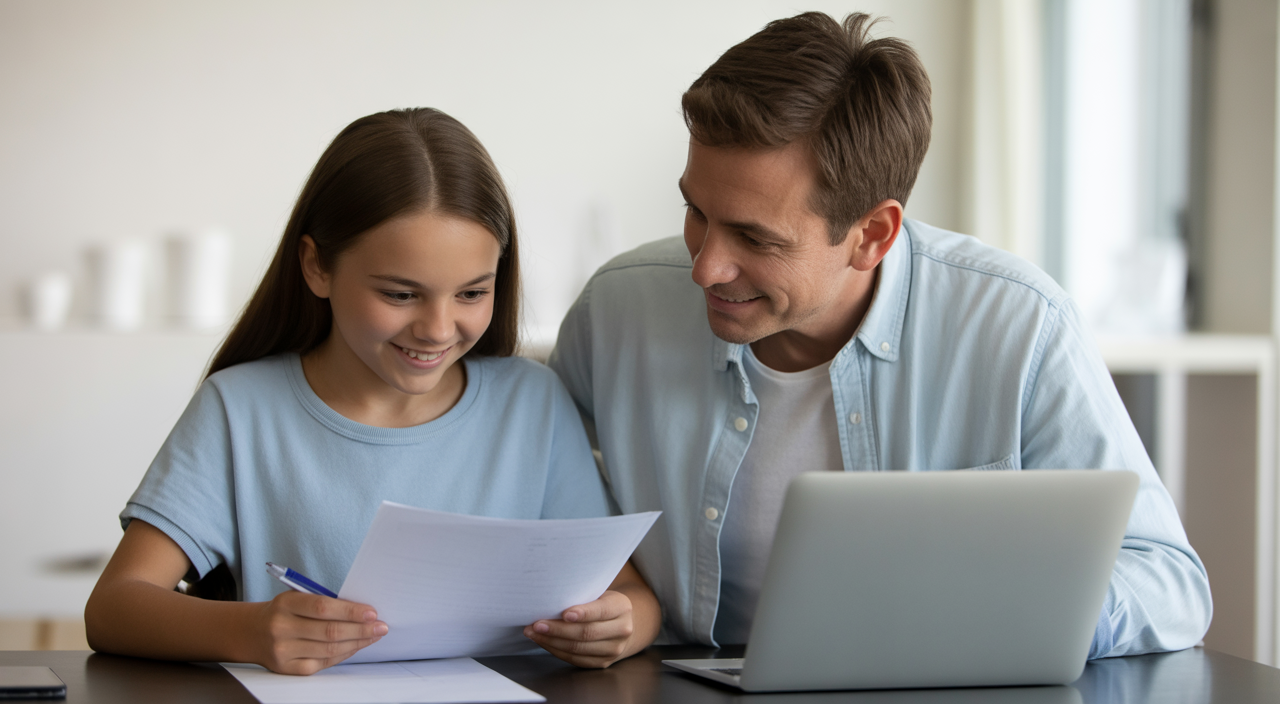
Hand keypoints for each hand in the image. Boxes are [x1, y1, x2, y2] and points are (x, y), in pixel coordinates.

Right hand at [250, 591, 387, 673]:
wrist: (251, 632)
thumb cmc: (283, 611)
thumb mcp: (296, 597)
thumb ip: (324, 603)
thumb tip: (362, 611)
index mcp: (285, 604)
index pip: (323, 607)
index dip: (350, 611)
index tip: (372, 612)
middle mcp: (281, 628)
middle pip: (329, 631)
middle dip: (361, 629)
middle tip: (381, 626)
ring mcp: (283, 651)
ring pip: (329, 649)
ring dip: (357, 642)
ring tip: (373, 636)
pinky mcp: (287, 668)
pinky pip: (322, 662)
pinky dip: (343, 654)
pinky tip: (355, 646)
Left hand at [523, 590, 635, 667]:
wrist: (621, 625)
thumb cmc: (602, 604)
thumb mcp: (600, 594)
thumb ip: (583, 597)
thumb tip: (549, 599)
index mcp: (622, 607)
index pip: (601, 611)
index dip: (583, 613)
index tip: (564, 614)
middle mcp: (622, 630)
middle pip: (587, 633)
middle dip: (558, 629)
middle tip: (537, 624)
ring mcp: (614, 650)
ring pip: (578, 648)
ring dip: (551, 641)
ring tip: (533, 633)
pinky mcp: (603, 663)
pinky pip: (575, 659)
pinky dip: (556, 650)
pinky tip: (544, 642)